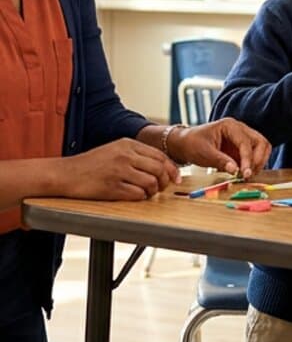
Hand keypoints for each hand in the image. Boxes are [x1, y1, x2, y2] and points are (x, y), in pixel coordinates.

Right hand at [61, 139, 178, 200]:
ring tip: (146, 192)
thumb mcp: (114, 150)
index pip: (160, 156)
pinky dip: (140, 197)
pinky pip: (137, 194)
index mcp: (128, 144)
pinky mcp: (112, 187)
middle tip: (163, 188)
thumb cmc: (91, 164)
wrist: (66, 173)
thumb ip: (136, 155)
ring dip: (152, 191)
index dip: (172, 169)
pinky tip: (134, 195)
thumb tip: (162, 166)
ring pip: (151, 183)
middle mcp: (125, 155)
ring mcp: (119, 171)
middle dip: (165, 181)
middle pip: (159, 169)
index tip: (176, 178)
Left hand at [171, 118, 270, 179]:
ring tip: (247, 175)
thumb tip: (234, 170)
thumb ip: (220, 161)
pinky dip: (254, 164)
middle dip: (258, 160)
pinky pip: (256, 155)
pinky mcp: (242, 148)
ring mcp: (243, 138)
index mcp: (230, 126)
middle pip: (260, 142)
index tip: (245, 174)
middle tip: (248, 175)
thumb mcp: (204, 153)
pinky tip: (245, 173)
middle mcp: (240, 129)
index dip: (248, 159)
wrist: (186, 143)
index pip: (245, 142)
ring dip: (259, 162)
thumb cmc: (192, 144)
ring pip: (262, 148)